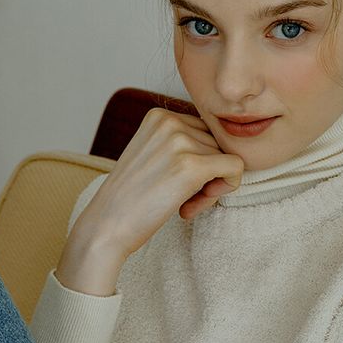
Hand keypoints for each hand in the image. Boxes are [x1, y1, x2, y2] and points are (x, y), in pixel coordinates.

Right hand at [55, 107, 243, 294]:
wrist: (107, 226)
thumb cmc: (131, 199)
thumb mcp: (151, 156)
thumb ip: (180, 144)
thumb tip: (224, 146)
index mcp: (159, 116)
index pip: (205, 131)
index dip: (200, 159)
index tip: (182, 184)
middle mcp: (170, 121)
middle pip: (218, 143)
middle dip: (209, 173)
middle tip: (184, 198)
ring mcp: (180, 141)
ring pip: (227, 157)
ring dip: (212, 186)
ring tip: (183, 203)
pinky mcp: (193, 165)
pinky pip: (235, 168)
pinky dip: (226, 188)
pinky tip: (194, 205)